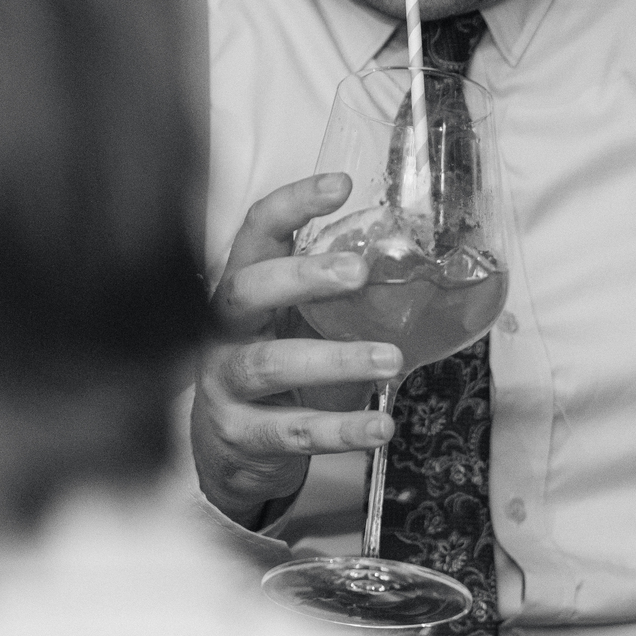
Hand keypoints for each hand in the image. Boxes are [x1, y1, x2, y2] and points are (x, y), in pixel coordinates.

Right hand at [190, 173, 401, 527]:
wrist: (231, 450)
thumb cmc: (277, 369)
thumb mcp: (297, 321)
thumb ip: (335, 295)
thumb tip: (411, 263)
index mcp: (244, 287)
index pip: (258, 232)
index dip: (293, 204)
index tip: (341, 185)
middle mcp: (224, 329)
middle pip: (247, 290)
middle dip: (302, 277)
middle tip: (358, 272)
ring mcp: (225, 382)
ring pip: (270, 363)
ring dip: (334, 359)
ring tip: (389, 360)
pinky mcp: (241, 434)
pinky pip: (291, 430)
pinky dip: (339, 429)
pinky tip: (378, 427)